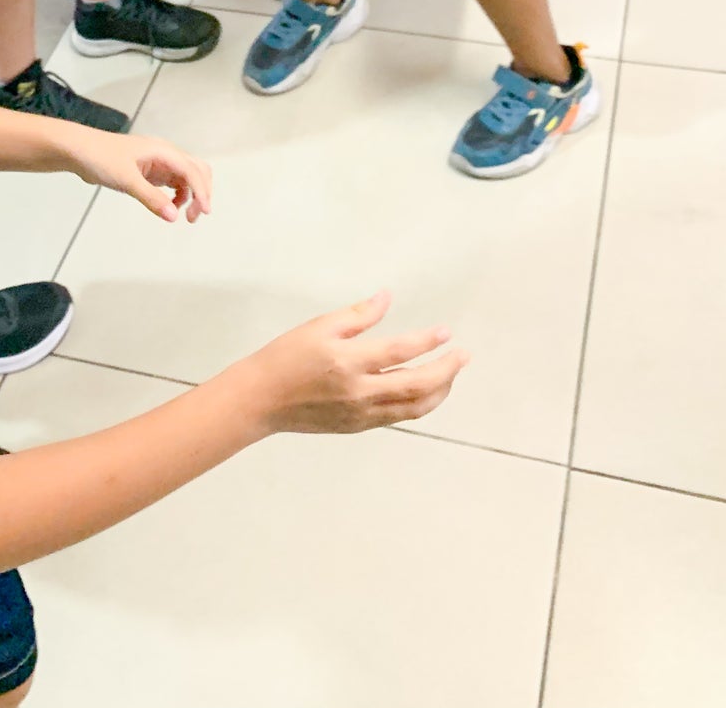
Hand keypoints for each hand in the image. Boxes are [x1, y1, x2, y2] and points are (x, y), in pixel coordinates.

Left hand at [65, 130, 212, 223]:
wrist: (79, 151)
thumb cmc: (101, 158)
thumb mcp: (127, 180)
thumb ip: (151, 198)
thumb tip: (174, 216)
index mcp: (163, 151)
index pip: (192, 170)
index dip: (201, 191)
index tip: (203, 212)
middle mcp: (164, 154)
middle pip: (196, 170)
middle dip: (201, 192)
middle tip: (194, 217)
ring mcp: (158, 161)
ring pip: (187, 176)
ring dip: (191, 194)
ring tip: (183, 215)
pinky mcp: (150, 170)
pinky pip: (173, 181)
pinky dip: (178, 194)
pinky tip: (170, 206)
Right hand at [241, 293, 466, 435]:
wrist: (261, 399)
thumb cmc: (287, 356)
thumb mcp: (319, 326)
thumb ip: (357, 315)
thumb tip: (386, 298)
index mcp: (349, 362)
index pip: (399, 352)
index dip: (427, 341)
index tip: (446, 332)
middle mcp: (360, 392)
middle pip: (416, 385)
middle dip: (446, 370)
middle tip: (463, 356)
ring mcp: (361, 414)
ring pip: (412, 408)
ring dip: (439, 391)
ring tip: (452, 375)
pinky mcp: (358, 427)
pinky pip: (397, 417)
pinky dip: (417, 405)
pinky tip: (424, 392)